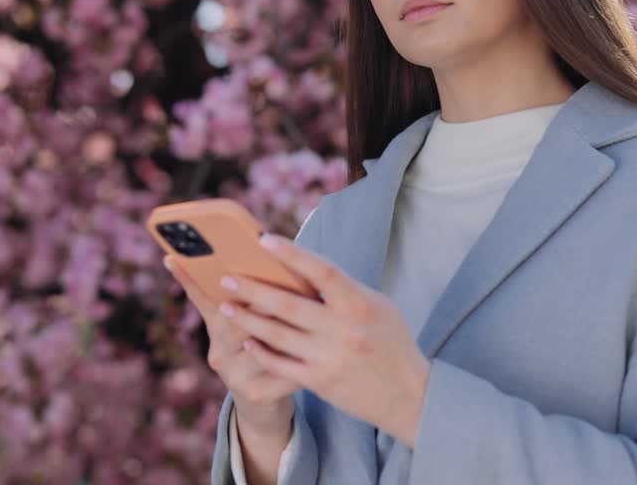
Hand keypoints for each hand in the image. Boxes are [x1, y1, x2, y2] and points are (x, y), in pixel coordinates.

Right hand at [163, 255, 296, 436]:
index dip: (189, 279)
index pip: (203, 299)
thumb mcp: (249, 328)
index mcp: (216, 330)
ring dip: (282, 324)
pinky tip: (317, 343)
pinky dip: (300, 354)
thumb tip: (263, 257)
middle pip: (233, 319)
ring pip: (260, 343)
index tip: (173, 256)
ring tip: (303, 304)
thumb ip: (250, 301)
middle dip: (254, 296)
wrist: (266, 407)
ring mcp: (235, 376)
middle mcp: (219, 354)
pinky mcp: (256, 394)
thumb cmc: (266, 352)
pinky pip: (282, 369)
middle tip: (269, 273)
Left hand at [214, 232, 431, 447]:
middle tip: (226, 278)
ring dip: (247, 319)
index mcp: (359, 303)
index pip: (321, 271)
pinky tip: (247, 339)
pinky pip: (280, 364)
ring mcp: (329, 357)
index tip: (263, 240)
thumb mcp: (377, 306)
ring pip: (277, 334)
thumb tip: (304, 269)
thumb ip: (343, 290)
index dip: (292, 253)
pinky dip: (260, 350)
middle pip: (288, 305)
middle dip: (252, 290)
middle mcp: (343, 330)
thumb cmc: (392, 342)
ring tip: (225, 307)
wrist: (410, 395)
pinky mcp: (320, 382)